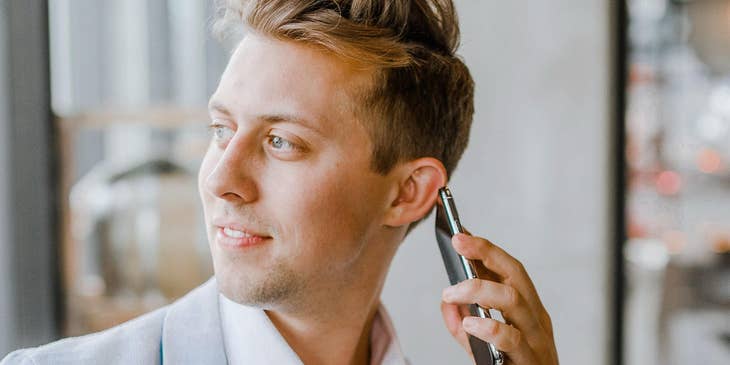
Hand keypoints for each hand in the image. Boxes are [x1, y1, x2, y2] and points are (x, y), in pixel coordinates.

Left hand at [440, 233, 557, 364]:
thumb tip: (447, 300)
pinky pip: (512, 339)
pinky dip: (489, 328)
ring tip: (451, 292)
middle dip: (487, 253)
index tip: (461, 233)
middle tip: (458, 242)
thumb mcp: (482, 343)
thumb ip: (464, 322)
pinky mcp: (531, 362)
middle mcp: (536, 319)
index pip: (510, 270)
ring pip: (515, 300)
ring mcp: (537, 340)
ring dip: (478, 289)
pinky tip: (470, 324)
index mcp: (527, 310)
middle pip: (516, 275)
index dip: (487, 249)